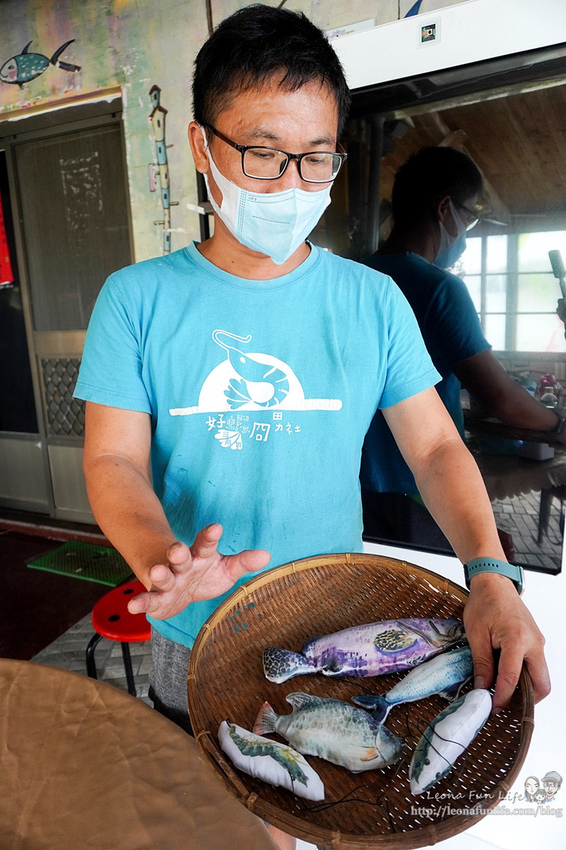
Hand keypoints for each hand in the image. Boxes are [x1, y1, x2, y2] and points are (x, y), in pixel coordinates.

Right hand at [127, 523, 270, 618]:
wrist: (180, 589)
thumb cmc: (205, 574)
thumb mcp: (226, 568)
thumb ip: (243, 562)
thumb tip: (266, 555)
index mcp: (200, 555)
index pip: (206, 544)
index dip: (209, 536)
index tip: (216, 528)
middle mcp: (182, 566)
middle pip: (180, 557)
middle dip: (178, 553)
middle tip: (178, 550)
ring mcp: (168, 581)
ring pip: (163, 577)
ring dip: (160, 575)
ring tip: (157, 573)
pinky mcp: (157, 599)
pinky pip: (148, 599)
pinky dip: (140, 602)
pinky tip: (133, 606)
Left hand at [463, 572, 550, 712]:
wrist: (494, 582)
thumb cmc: (484, 602)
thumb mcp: (476, 634)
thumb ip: (481, 663)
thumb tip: (482, 688)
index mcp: (517, 640)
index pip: (512, 678)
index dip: (501, 697)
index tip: (491, 707)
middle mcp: (534, 643)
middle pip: (542, 684)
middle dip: (526, 700)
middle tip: (505, 705)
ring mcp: (538, 642)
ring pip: (541, 676)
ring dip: (526, 687)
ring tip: (503, 692)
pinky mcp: (536, 641)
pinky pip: (536, 665)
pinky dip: (525, 675)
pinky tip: (507, 676)